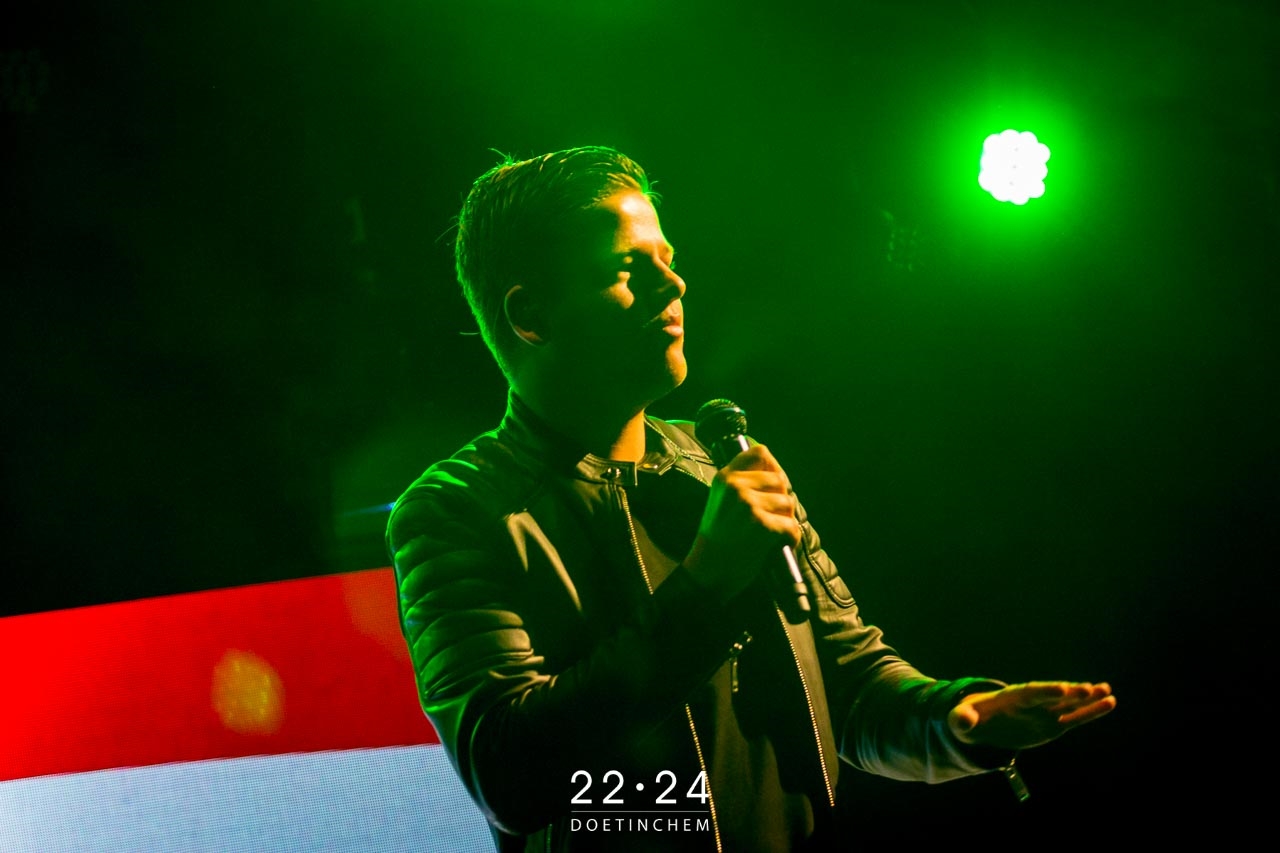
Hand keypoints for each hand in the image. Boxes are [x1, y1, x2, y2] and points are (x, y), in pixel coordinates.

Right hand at [683, 444, 800, 600]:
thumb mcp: (720, 501)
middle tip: (770, 519)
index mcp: (724, 477)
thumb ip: (741, 484)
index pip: (760, 453)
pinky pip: (791, 526)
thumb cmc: (718, 539)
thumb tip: (778, 474)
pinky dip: (790, 538)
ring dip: (786, 520)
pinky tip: (777, 545)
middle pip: (780, 480)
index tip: (773, 485)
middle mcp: (736, 486)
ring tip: (769, 534)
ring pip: (788, 503)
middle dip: (781, 500)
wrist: (708, 571)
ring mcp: (748, 505)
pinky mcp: (761, 525)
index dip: (773, 468)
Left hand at [947, 681, 1116, 750]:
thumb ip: (962, 719)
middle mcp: (1031, 702)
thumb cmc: (970, 720)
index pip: (1030, 693)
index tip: (1062, 689)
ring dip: (1087, 699)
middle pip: (1052, 696)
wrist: (981, 726)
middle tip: (1091, 688)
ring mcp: (1044, 712)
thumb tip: (961, 718)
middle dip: (1070, 693)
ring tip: (1107, 691)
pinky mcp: (1053, 723)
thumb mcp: (961, 721)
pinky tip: (1109, 703)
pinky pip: (1075, 717)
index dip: (1045, 691)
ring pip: (1068, 703)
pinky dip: (1091, 711)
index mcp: (1010, 698)